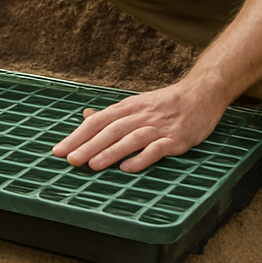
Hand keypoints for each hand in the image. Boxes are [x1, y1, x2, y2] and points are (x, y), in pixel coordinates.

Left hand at [50, 81, 225, 172]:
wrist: (202, 94)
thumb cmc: (165, 103)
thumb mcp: (136, 104)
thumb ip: (112, 114)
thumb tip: (86, 116)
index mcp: (128, 107)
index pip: (97, 121)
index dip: (77, 135)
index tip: (59, 150)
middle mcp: (140, 116)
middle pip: (110, 130)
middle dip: (88, 145)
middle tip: (70, 160)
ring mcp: (159, 127)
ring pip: (131, 138)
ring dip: (111, 151)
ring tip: (93, 165)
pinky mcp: (176, 138)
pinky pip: (157, 149)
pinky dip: (142, 158)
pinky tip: (128, 168)